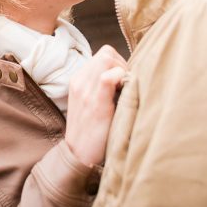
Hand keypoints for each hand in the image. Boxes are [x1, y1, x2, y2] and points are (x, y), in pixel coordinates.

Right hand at [65, 45, 127, 166]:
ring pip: (107, 58)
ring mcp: (85, 90)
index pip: (102, 54)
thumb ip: (101, 87)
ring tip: (125, 89)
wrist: (78, 154)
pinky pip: (108, 77)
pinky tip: (124, 93)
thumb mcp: (91, 103)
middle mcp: (79, 81)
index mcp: (78, 80)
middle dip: (122, 63)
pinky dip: (121, 78)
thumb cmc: (91, 130)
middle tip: (128, 84)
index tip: (125, 80)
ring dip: (122, 70)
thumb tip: (127, 77)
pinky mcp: (95, 102)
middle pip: (106, 52)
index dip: (119, 62)